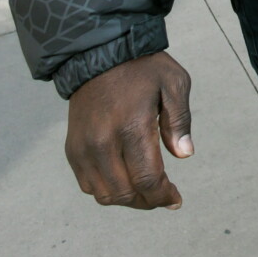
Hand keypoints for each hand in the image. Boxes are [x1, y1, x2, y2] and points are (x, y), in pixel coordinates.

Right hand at [64, 51, 193, 209]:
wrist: (98, 54)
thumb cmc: (143, 68)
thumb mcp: (174, 83)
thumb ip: (180, 121)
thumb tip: (184, 154)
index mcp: (132, 127)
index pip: (147, 179)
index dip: (163, 197)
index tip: (176, 200)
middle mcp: (103, 142)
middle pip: (124, 193)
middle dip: (147, 201)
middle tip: (163, 196)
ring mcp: (83, 148)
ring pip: (103, 195)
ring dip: (126, 199)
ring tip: (145, 190)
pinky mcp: (72, 148)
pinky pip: (87, 184)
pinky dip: (106, 190)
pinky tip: (124, 179)